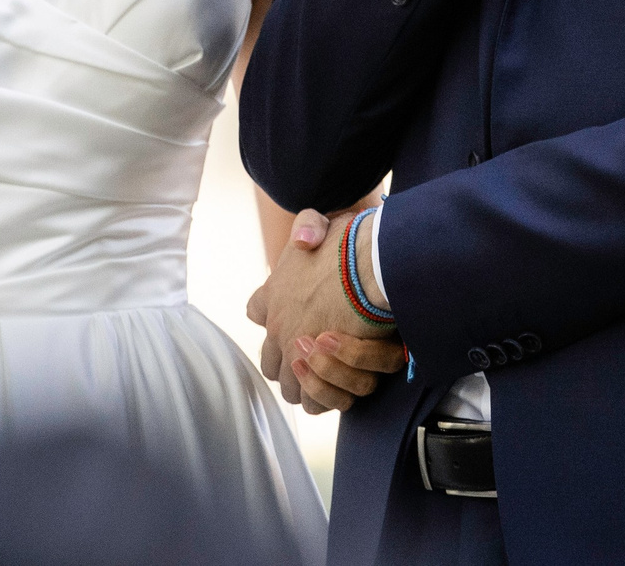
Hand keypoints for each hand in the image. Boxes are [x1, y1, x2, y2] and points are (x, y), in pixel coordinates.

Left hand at [246, 208, 403, 412]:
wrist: (369, 265)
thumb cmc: (351, 244)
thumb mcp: (323, 223)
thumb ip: (308, 226)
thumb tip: (303, 242)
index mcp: (273, 295)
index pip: (256, 311)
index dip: (272, 315)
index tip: (295, 313)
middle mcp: (277, 327)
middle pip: (271, 360)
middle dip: (290, 361)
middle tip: (316, 353)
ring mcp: (295, 352)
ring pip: (291, 386)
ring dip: (308, 383)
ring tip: (333, 371)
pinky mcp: (319, 372)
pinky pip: (313, 402)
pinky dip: (325, 396)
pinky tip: (341, 383)